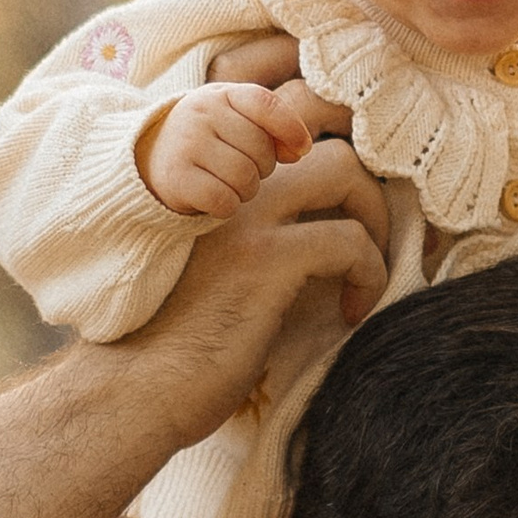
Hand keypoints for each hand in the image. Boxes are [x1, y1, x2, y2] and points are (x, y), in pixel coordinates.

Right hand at [121, 134, 392, 422]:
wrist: (141, 387)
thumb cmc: (189, 347)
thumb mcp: (232, 276)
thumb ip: (273, 242)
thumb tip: (346, 234)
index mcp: (224, 189)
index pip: (296, 130)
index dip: (347, 165)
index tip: (364, 216)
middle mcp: (234, 190)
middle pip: (329, 145)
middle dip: (370, 191)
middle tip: (373, 243)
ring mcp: (248, 218)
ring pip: (345, 173)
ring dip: (376, 223)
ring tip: (367, 274)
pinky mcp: (264, 259)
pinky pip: (348, 240)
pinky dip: (368, 274)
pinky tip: (352, 312)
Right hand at [137, 37, 357, 220]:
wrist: (145, 158)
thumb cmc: (206, 140)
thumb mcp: (234, 120)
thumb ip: (269, 128)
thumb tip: (302, 150)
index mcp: (220, 94)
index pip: (265, 104)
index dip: (291, 128)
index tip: (302, 150)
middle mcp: (200, 114)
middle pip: (260, 151)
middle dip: (261, 169)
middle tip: (241, 170)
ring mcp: (185, 144)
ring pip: (245, 179)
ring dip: (245, 191)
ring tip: (227, 184)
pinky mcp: (176, 178)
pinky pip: (225, 202)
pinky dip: (227, 208)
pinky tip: (214, 199)